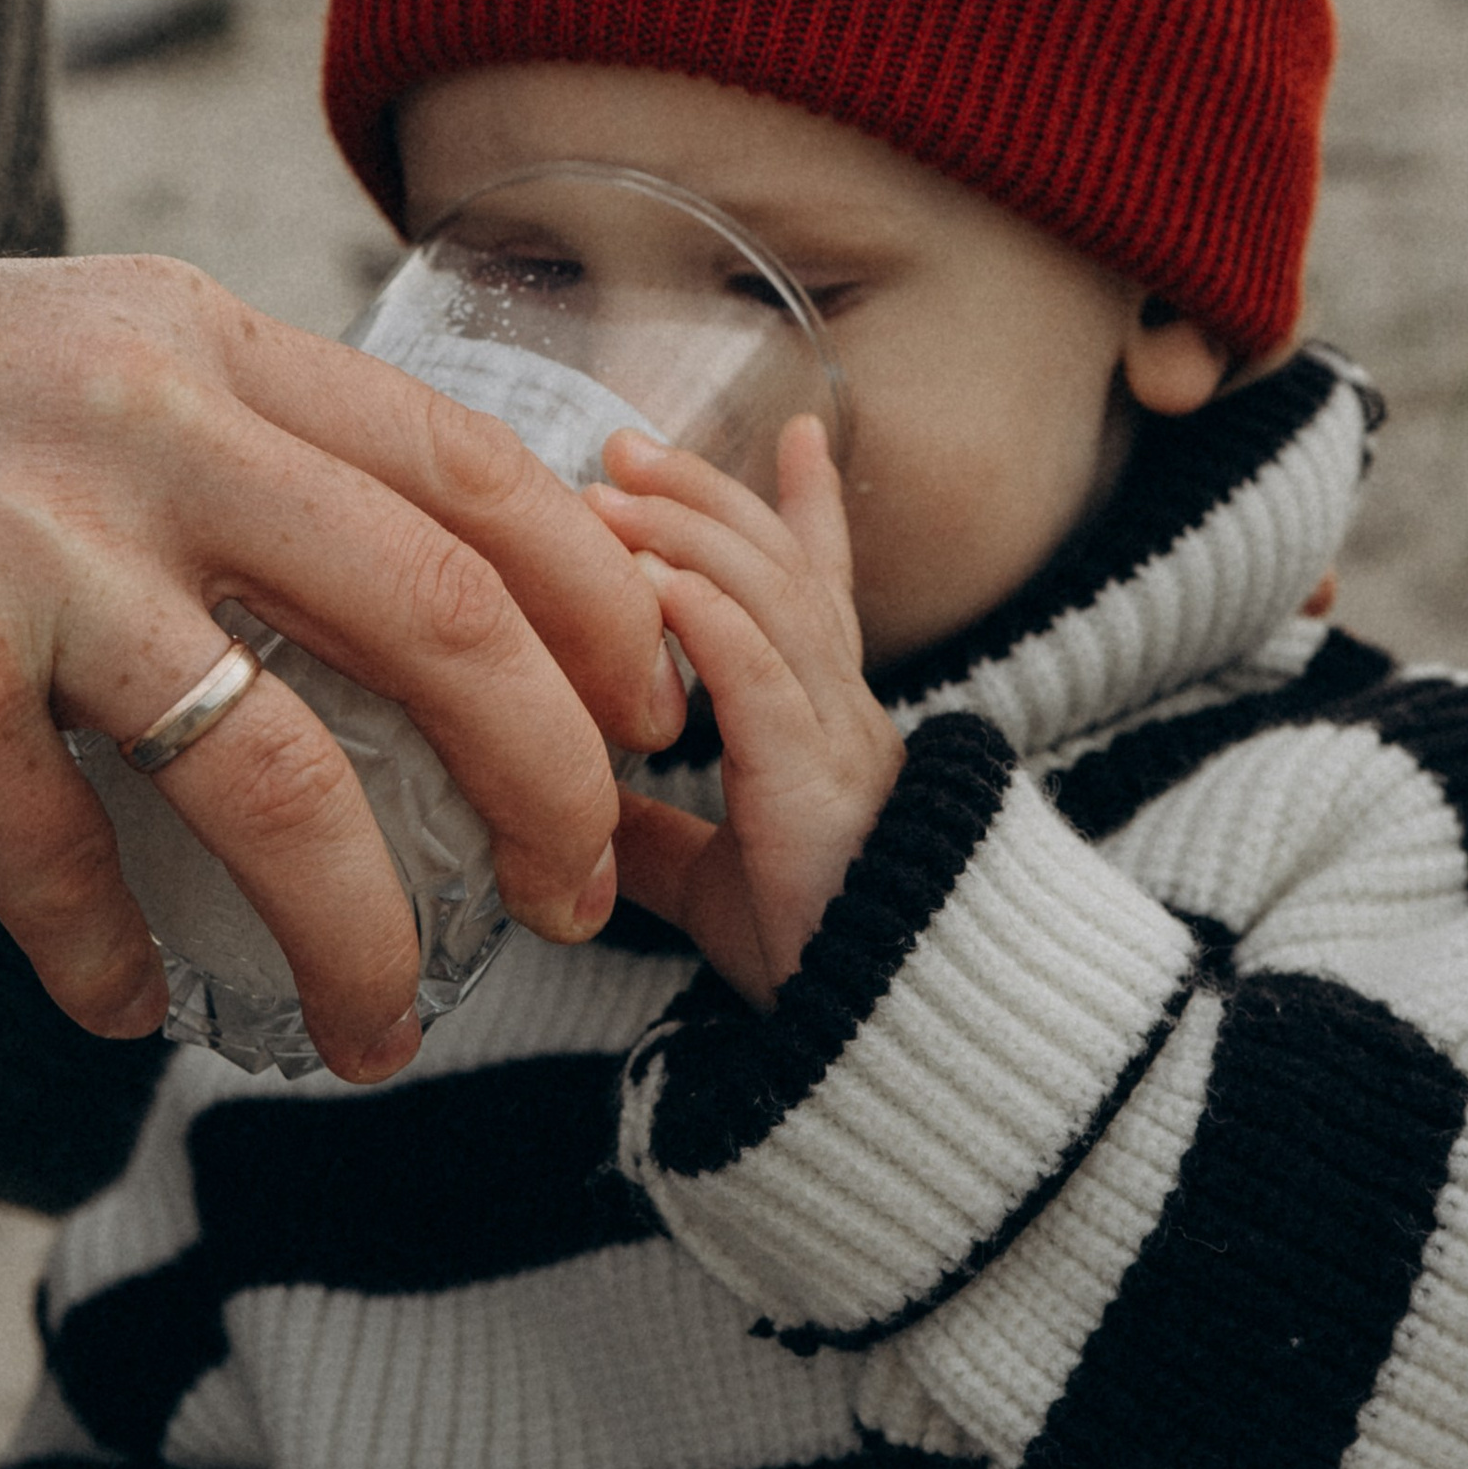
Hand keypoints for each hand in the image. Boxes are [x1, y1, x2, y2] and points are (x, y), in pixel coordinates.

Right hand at [0, 253, 685, 1078]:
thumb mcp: (62, 362)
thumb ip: (221, 439)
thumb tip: (398, 578)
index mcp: (197, 339)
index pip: (475, 462)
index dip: (599, 601)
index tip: (650, 712)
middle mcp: (143, 422)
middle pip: (446, 613)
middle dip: (557, 780)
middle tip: (584, 892)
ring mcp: (33, 551)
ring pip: (288, 779)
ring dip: (367, 932)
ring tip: (389, 1028)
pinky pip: (76, 872)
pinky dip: (116, 967)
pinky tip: (124, 1010)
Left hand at [592, 416, 905, 1003]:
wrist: (894, 1038)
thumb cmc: (823, 963)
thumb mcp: (718, 885)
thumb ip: (657, 838)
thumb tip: (573, 806)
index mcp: (827, 726)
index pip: (821, 591)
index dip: (810, 508)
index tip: (798, 430)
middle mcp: (842, 710)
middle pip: (778, 566)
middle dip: (707, 493)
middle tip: (625, 444)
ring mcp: (837, 738)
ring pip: (768, 599)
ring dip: (685, 534)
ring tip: (607, 491)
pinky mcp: (815, 783)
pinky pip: (762, 678)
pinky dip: (706, 618)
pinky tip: (649, 578)